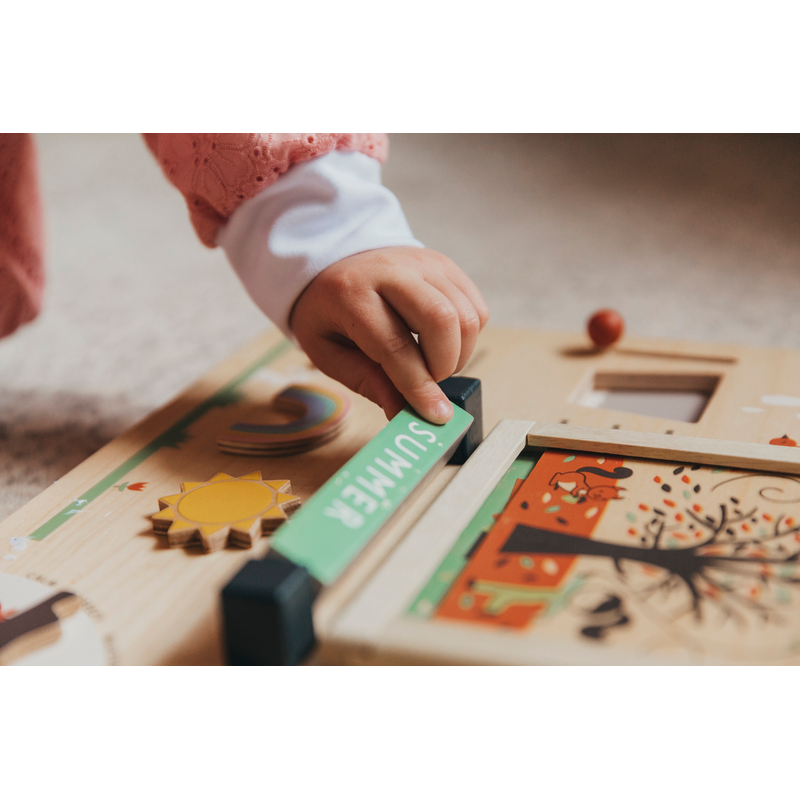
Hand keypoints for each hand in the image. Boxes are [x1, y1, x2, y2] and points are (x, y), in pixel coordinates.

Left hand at [289, 247, 488, 422]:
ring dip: (459, 355)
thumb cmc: (329, 312)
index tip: (435, 415)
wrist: (337, 264)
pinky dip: (468, 337)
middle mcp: (392, 271)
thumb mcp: (327, 351)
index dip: (418, 386)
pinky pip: (476, 309)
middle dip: (444, 366)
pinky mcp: (446, 266)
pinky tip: (443, 344)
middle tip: (428, 383)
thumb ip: (365, 380)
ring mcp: (424, 264)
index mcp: (351, 293)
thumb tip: (402, 411)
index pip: (394, 345)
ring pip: (467, 316)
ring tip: (433, 365)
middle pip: (441, 320)